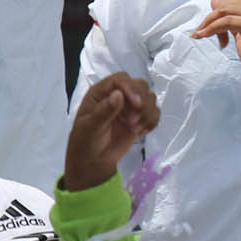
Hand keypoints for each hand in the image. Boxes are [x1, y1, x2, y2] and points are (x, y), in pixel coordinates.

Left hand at [63, 72, 160, 190]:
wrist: (94, 161)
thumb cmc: (86, 142)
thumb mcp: (90, 127)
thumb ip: (104, 111)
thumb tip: (118, 94)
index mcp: (101, 92)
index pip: (121, 80)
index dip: (131, 88)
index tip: (136, 104)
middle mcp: (118, 95)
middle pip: (140, 85)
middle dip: (142, 102)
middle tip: (133, 122)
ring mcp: (130, 107)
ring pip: (150, 98)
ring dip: (147, 113)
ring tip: (135, 129)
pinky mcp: (140, 119)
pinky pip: (155, 113)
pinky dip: (152, 122)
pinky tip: (141, 132)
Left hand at [189, 0, 240, 105]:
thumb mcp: (239, 31)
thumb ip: (230, 14)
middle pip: (226, 2)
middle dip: (210, 18)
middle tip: (203, 34)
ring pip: (223, 11)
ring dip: (208, 26)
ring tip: (203, 37)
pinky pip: (225, 22)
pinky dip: (211, 29)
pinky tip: (202, 36)